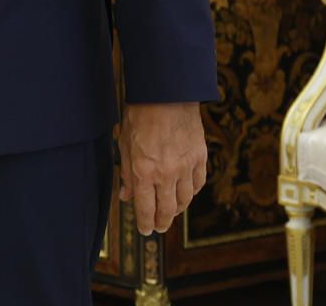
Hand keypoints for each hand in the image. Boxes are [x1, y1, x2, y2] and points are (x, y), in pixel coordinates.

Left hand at [118, 102, 207, 234]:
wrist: (167, 93)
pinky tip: (185, 193)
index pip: (145, 208)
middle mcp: (166, 173)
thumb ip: (127, 173)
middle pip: (167, 209)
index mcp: (144, 171)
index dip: (145, 223)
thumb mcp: (124, 143)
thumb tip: (126, 196)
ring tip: (171, 212)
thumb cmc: (140, 114)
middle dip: (162, 222)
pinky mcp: (200, 158)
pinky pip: (198, 184)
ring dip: (177, 209)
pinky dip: (191, 192)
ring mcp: (186, 167)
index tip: (145, 230)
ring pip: (185, 200)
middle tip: (158, 227)